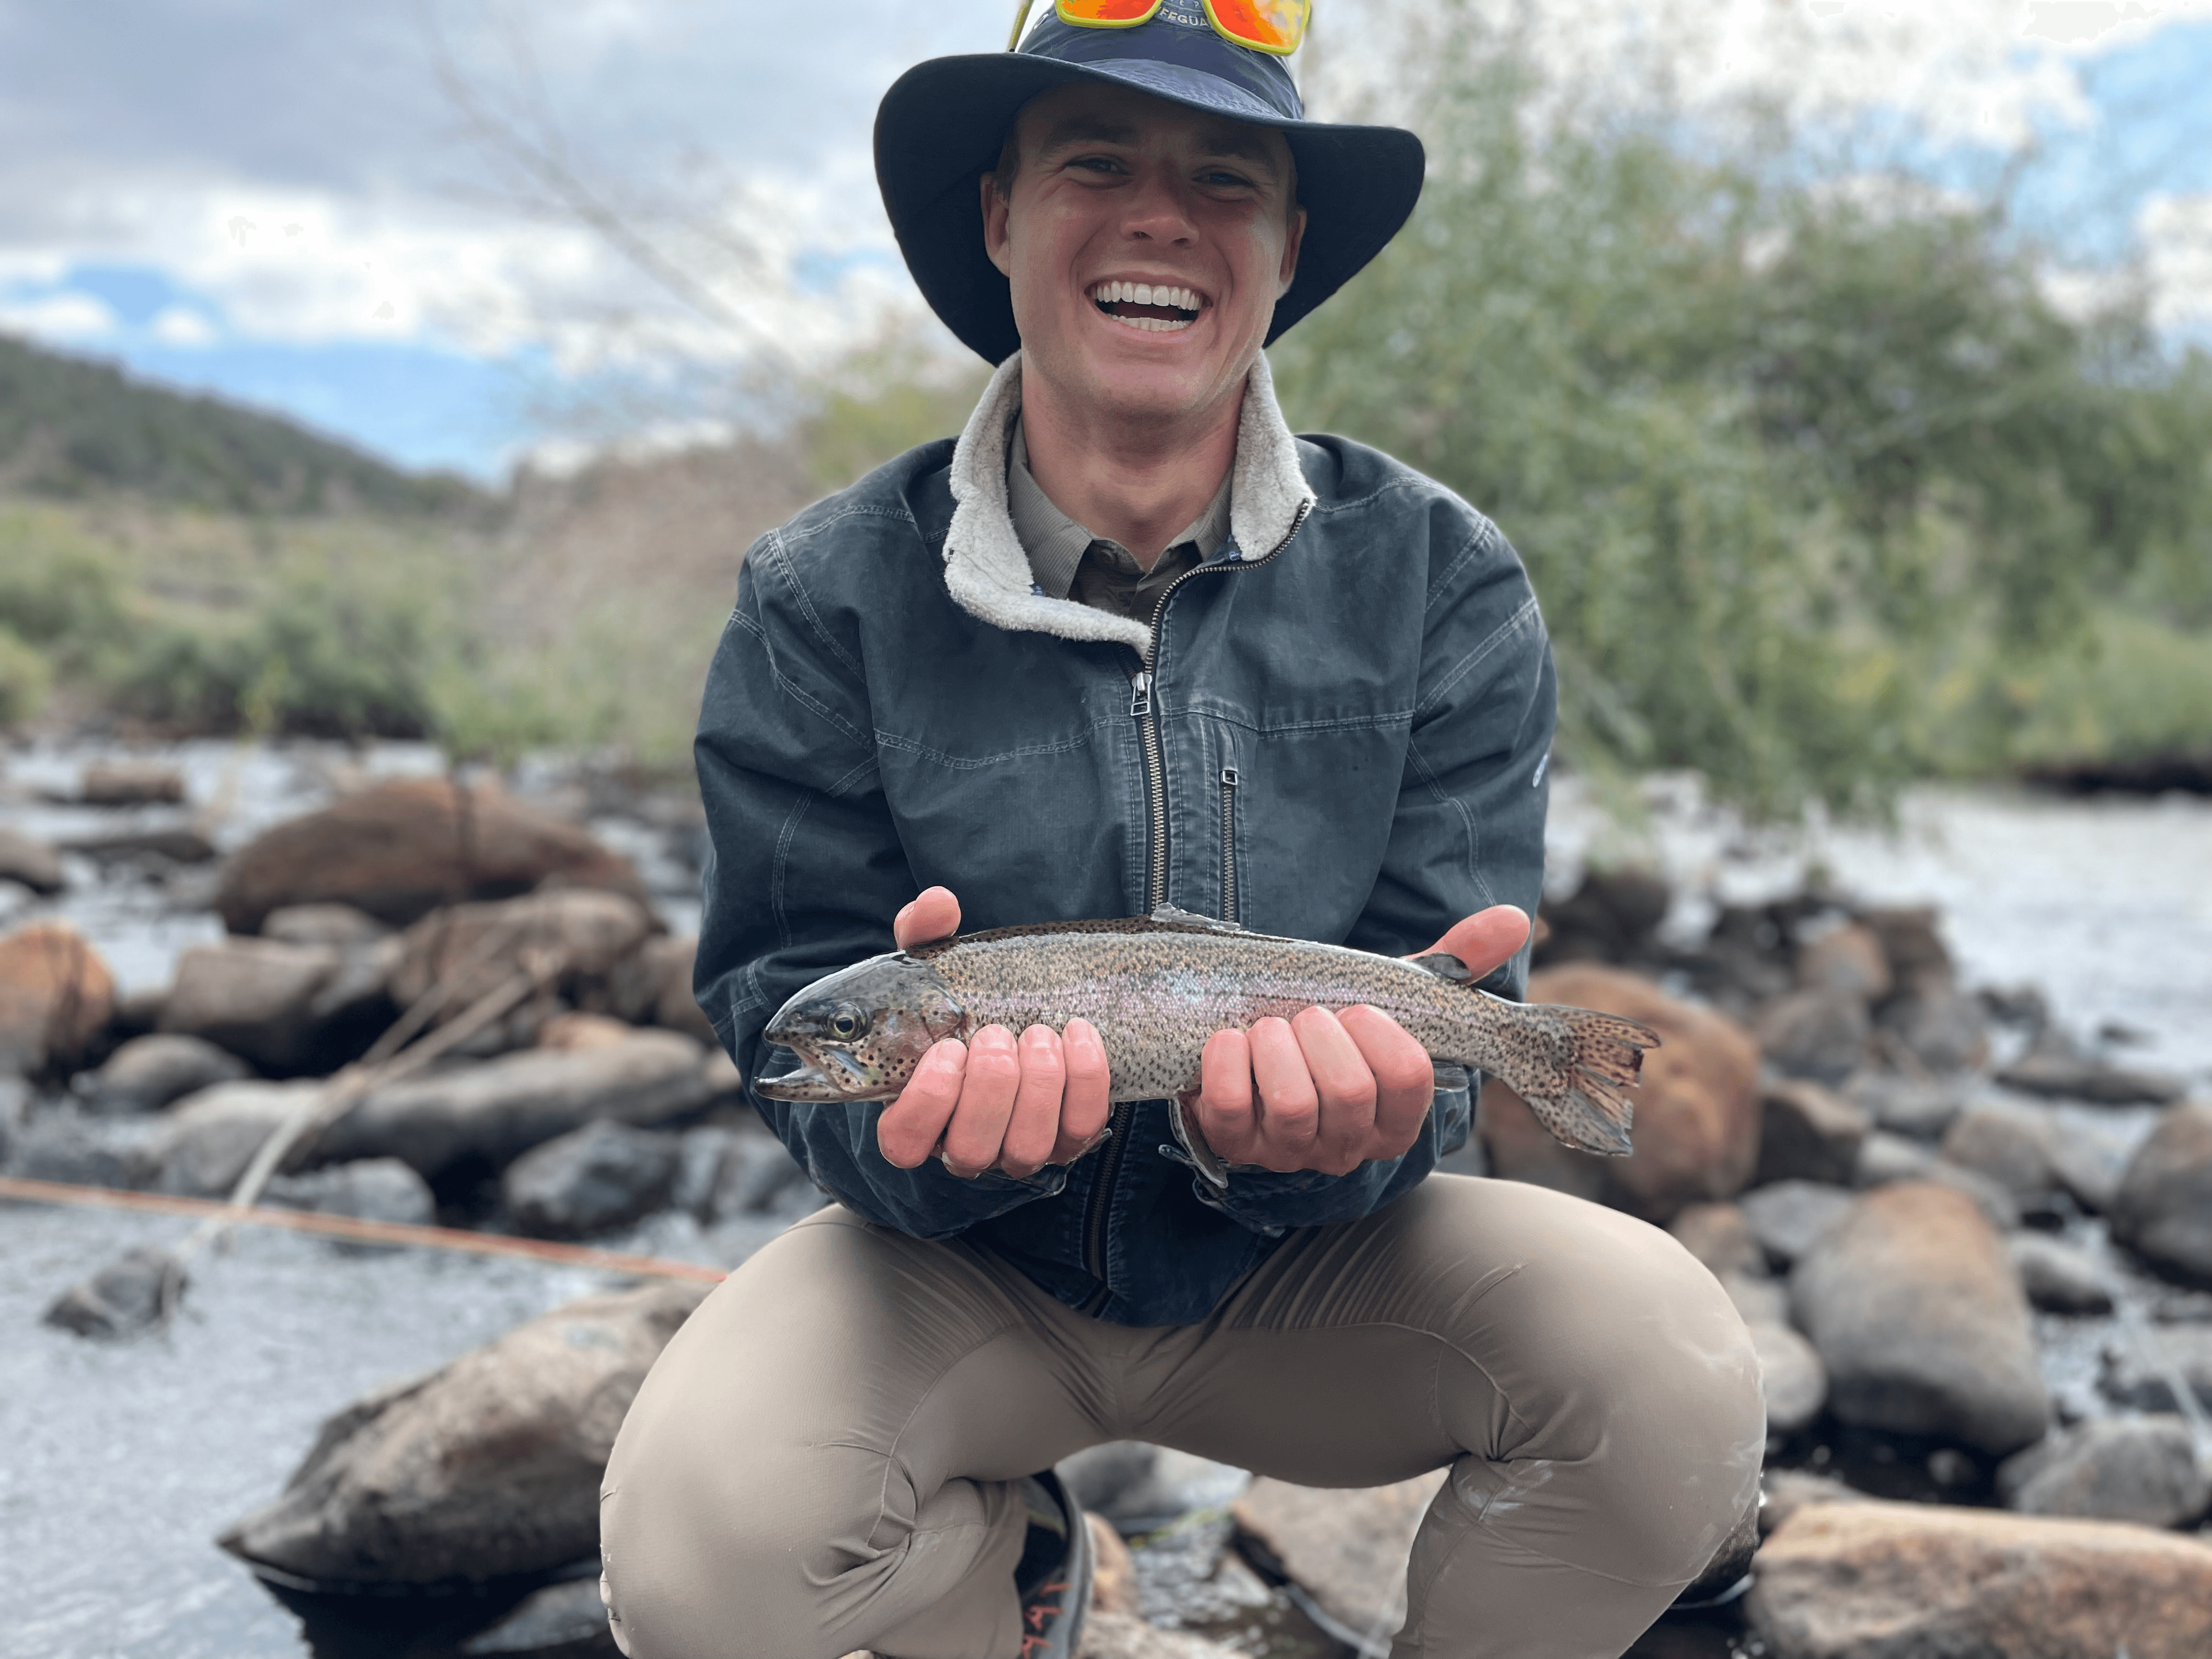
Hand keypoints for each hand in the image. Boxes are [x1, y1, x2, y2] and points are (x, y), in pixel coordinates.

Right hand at [875, 887, 1114, 1178]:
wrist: (1026, 1010)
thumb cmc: (964, 999)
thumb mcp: (936, 965)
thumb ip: (924, 933)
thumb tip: (937, 903)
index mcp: (919, 1113)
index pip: (903, 1143)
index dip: (925, 1104)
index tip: (948, 1048)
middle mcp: (965, 1143)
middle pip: (969, 1149)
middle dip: (989, 1088)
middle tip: (998, 1034)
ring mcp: (1017, 1149)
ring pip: (1025, 1148)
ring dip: (1037, 1087)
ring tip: (1039, 1033)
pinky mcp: (1068, 1139)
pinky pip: (1079, 1127)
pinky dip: (1085, 1080)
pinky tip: (1078, 1034)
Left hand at [1192, 906, 1531, 1175]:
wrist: (1255, 1048)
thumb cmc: (1335, 1028)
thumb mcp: (1392, 997)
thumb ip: (1456, 963)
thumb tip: (1516, 918)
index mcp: (1396, 1118)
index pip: (1410, 1077)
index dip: (1381, 1032)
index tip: (1357, 1009)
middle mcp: (1348, 1147)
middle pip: (1351, 1091)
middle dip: (1324, 1033)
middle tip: (1308, 1015)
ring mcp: (1288, 1152)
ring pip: (1294, 1105)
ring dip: (1276, 1045)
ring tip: (1271, 1027)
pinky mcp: (1231, 1143)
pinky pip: (1229, 1106)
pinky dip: (1227, 1058)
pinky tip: (1232, 1039)